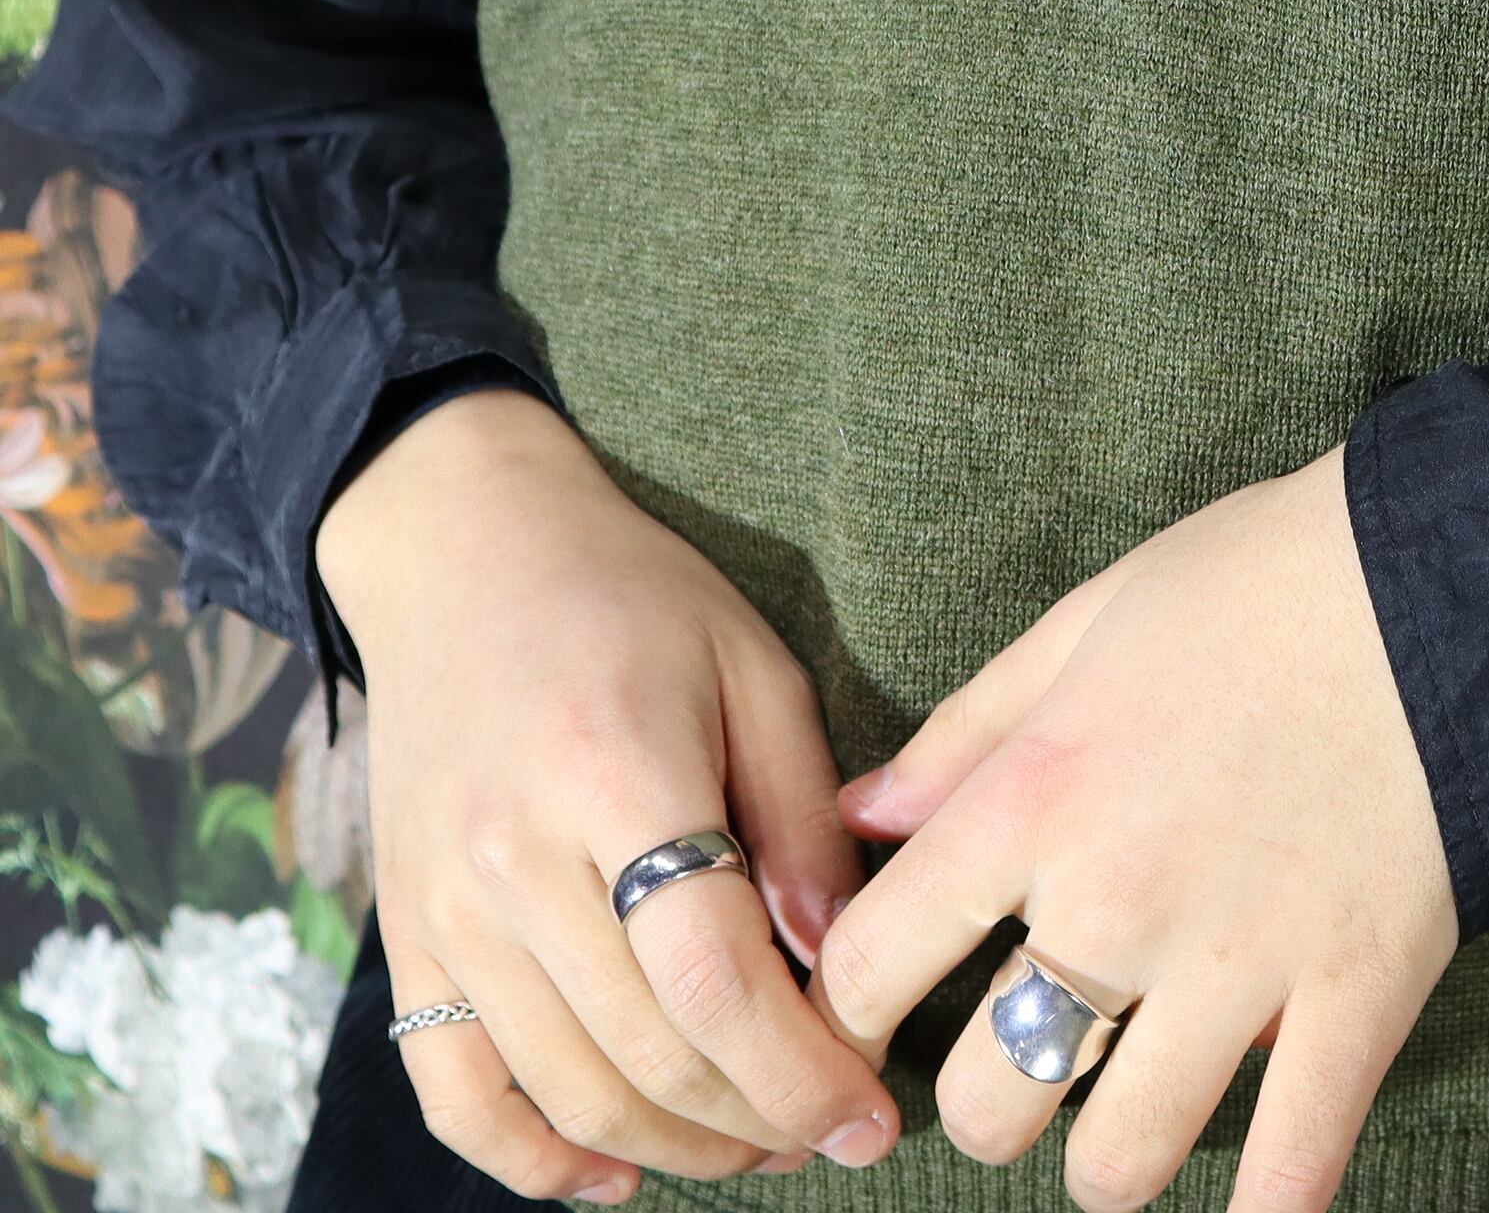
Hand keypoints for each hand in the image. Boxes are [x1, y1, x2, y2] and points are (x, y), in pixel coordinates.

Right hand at [316, 387, 900, 1199]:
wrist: (463, 551)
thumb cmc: (633, 596)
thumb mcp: (753, 667)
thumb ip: (800, 818)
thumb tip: (843, 961)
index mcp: (618, 775)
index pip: (712, 980)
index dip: (802, 1070)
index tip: (871, 1115)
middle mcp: (516, 859)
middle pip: (648, 1052)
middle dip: (758, 1119)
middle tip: (832, 1132)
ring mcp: (445, 910)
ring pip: (567, 1091)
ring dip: (674, 1148)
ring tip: (760, 1145)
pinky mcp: (405, 935)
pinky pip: (457, 1091)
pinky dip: (534, 1159)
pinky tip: (615, 1176)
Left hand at [810, 445, 1457, 1212]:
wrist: (1453, 576)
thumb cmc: (1264, 577)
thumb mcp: (1091, 617)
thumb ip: (971, 727)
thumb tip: (864, 815)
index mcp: (1039, 798)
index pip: (875, 962)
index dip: (850, 1005)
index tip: (871, 1011)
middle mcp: (1120, 904)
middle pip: (989, 1100)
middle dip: (987, 1100)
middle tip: (1019, 1059)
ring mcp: (1240, 968)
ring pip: (1121, 1162)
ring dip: (1107, 1157)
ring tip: (1125, 1113)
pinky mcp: (1356, 1000)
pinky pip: (1291, 1171)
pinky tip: (1249, 1204)